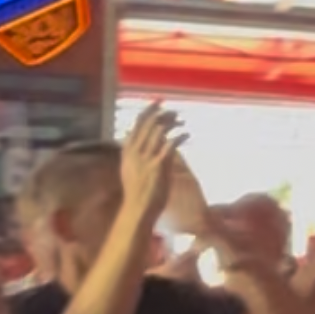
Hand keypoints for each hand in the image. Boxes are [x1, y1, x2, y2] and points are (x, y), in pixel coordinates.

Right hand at [118, 103, 182, 227]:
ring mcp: (146, 158)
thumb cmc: (136, 193)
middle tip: (175, 112)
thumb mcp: (129, 169)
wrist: (137, 210)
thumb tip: (133, 140)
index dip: (149, 110)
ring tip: (182, 122)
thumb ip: (132, 154)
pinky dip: (180, 136)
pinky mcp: (158, 166)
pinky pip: (170, 144)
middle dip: (163, 113)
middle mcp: (135, 151)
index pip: (137, 123)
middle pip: (149, 123)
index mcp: (127, 151)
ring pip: (159, 130)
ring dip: (172, 123)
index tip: (158, 103)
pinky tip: (187, 134)